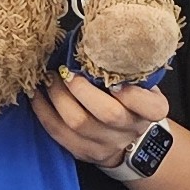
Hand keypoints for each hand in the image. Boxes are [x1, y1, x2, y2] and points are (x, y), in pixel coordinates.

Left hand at [27, 71, 167, 166]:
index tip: (112, 75)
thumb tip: (100, 37)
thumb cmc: (131, 98)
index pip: (148, 106)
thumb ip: (129, 67)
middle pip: (108, 114)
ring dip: (58, 97)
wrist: (128, 135)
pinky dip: (44, 112)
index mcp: (152, 110)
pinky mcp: (84, 152)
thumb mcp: (141, 81)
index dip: (130, 93)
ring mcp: (107, 144)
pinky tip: (36, 95)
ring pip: (79, 124)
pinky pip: (59, 133)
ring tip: (49, 79)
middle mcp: (131, 129)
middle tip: (66, 71)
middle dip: (82, 89)